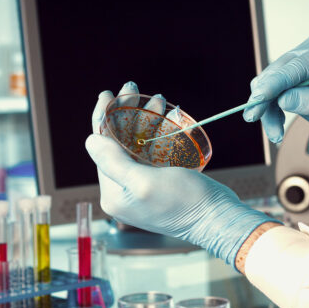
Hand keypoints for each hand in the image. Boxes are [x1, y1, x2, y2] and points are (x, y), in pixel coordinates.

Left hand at [87, 82, 273, 265]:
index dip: (103, 118)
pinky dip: (157, 133)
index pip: (101, 148)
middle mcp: (123, 191)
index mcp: (114, 194)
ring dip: (145, 119)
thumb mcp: (143, 182)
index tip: (107, 94)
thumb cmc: (184, 202)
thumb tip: (89, 141)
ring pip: (136, 144)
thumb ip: (113, 163)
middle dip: (126, 113)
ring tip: (157, 99)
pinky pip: (153, 152)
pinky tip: (165, 117)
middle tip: (134, 88)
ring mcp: (142, 187)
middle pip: (118, 143)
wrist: (219, 219)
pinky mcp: (160, 183)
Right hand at [242, 36, 308, 147]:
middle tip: (254, 119)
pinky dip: (270, 110)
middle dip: (264, 98)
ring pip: (269, 83)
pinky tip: (276, 128)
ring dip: (266, 108)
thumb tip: (283, 99)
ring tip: (275, 134)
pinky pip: (272, 92)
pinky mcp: (293, 77)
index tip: (257, 99)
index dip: (274, 83)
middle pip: (277, 72)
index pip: (296, 66)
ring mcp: (300, 62)